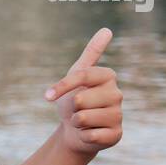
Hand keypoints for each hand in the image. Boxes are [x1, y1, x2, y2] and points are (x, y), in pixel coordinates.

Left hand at [44, 27, 122, 156]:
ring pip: (84, 118)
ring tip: (82, 121)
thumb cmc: (74, 100)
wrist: (75, 130)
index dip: (62, 86)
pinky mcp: (116, 134)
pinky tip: (89, 133)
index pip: (82, 75)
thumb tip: (108, 29)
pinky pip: (91, 135)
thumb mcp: (77, 74)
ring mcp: (118, 115)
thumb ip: (91, 53)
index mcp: (108, 75)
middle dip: (70, 108)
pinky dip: (83, 135)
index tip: (47, 96)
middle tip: (76, 110)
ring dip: (76, 122)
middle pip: (80, 99)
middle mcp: (117, 94)